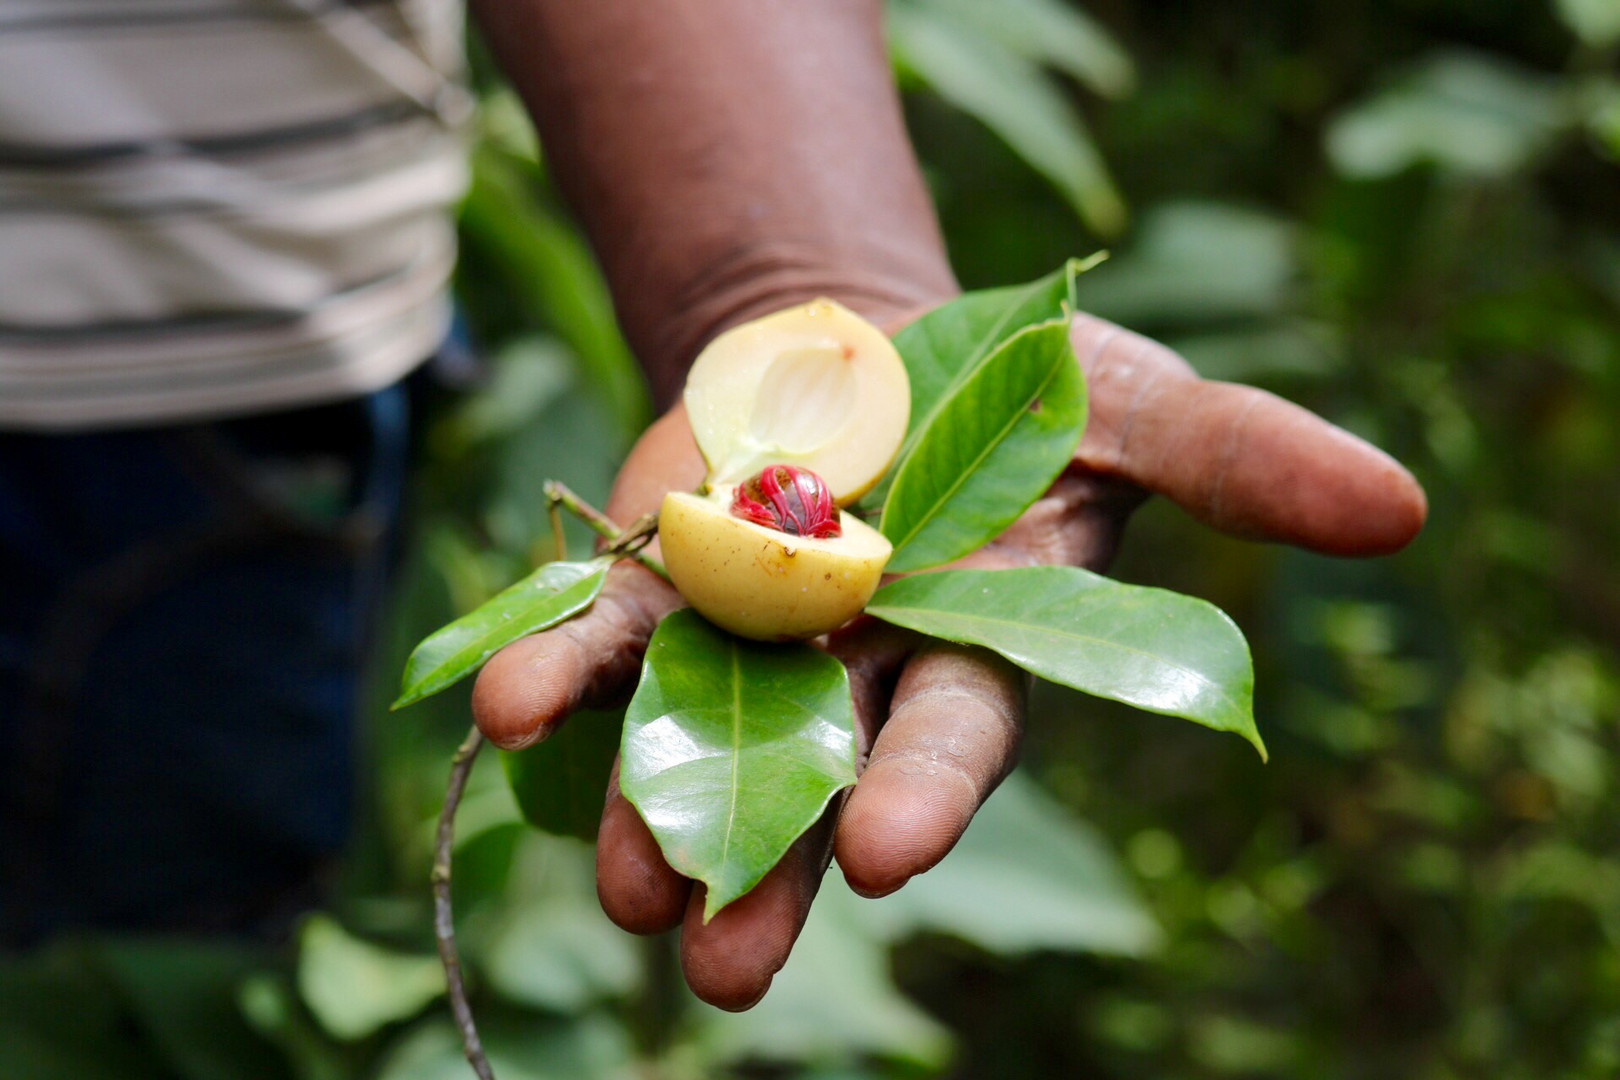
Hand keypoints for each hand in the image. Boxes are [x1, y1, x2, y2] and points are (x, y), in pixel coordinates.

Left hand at [470, 311, 1426, 1010]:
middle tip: (719, 962)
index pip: (953, 744)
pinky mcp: (655, 595)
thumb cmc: (1025, 393)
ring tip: (617, 884)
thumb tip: (1402, 508)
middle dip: (772, 870)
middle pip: (812, 791)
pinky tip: (506, 712)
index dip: (926, 794)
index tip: (893, 858)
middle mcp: (854, 682)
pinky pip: (599, 644)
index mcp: (972, 659)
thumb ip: (1242, 462)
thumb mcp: (1137, 408)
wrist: (863, 347)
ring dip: (648, 811)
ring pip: (692, 748)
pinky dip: (558, 678)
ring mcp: (744, 649)